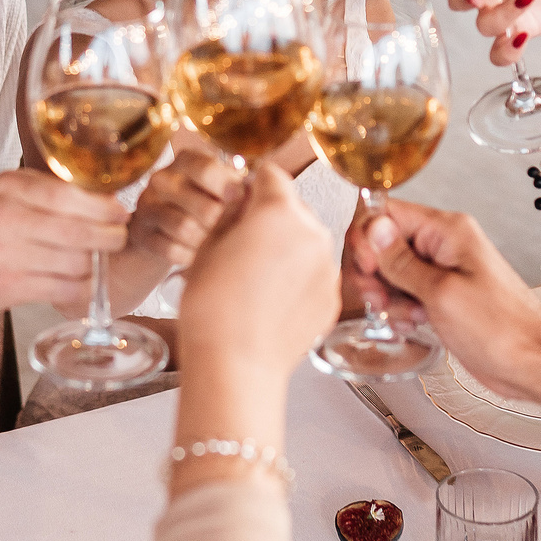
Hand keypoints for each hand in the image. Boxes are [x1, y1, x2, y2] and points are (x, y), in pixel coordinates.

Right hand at [0, 168, 130, 311]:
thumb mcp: (5, 191)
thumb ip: (47, 189)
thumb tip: (102, 194)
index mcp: (8, 189)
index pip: (67, 197)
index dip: (103, 207)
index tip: (121, 212)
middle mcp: (4, 220)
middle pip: (76, 232)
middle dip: (108, 236)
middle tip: (119, 237)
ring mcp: (5, 257)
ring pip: (74, 263)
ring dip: (95, 263)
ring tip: (98, 259)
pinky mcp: (8, 288)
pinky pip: (62, 289)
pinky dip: (81, 287)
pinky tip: (84, 281)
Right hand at [122, 135, 241, 273]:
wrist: (165, 238)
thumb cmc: (204, 212)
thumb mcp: (222, 193)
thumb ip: (238, 188)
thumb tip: (258, 192)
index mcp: (187, 161)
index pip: (204, 167)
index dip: (225, 186)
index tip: (238, 198)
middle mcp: (163, 179)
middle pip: (200, 204)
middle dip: (220, 224)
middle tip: (226, 231)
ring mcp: (147, 206)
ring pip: (185, 228)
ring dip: (204, 243)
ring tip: (210, 246)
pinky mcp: (139, 233)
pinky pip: (169, 249)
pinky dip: (187, 257)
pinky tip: (193, 257)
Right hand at [176, 163, 337, 379]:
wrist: (235, 364)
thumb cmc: (213, 309)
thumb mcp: (207, 246)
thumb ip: (231, 215)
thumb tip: (241, 201)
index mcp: (279, 212)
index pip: (271, 175)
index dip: (252, 187)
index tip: (241, 200)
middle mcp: (313, 233)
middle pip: (293, 209)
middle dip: (271, 220)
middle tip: (243, 247)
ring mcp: (327, 268)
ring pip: (306, 244)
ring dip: (287, 251)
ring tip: (256, 281)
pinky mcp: (332, 298)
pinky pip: (315, 276)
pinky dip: (298, 282)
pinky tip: (271, 302)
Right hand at [352, 201, 540, 392]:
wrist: (530, 362)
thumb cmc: (503, 329)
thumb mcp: (442, 293)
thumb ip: (402, 261)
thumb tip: (374, 229)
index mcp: (448, 231)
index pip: (388, 212)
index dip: (368, 238)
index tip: (368, 268)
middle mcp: (444, 246)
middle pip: (384, 242)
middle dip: (373, 272)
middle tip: (378, 297)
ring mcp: (442, 271)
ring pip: (391, 271)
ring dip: (387, 295)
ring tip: (403, 315)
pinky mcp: (442, 296)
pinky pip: (405, 292)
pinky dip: (400, 308)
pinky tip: (411, 322)